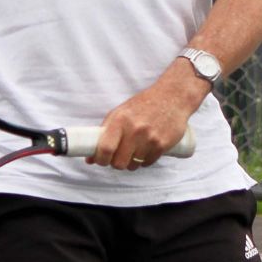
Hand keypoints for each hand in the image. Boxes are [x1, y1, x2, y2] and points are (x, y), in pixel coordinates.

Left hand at [88, 72, 204, 170]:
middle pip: (119, 162)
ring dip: (131, 163)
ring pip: (134, 165)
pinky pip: (148, 163)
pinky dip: (145, 161)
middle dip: (116, 164)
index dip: (100, 159)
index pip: (105, 148)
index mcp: (120, 120)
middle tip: (118, 158)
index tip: (100, 161)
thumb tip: (90, 158)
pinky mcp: (163, 144)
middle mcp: (134, 130)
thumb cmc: (142, 105)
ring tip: (133, 152)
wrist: (172, 97)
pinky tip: (145, 152)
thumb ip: (104, 133)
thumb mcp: (120, 113)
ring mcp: (150, 138)